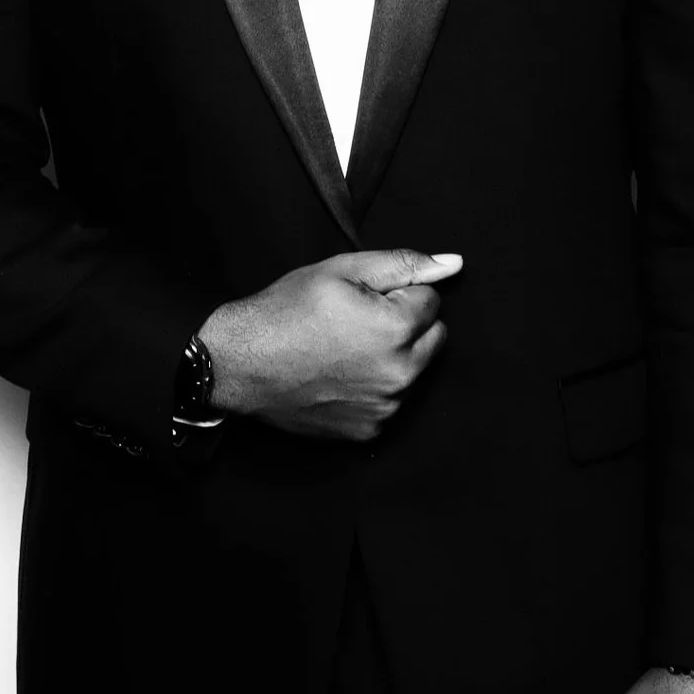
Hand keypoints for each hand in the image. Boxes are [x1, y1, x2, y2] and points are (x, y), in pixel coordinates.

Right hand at [195, 249, 461, 440]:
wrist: (239, 365)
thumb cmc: (286, 311)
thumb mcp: (342, 270)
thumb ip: (402, 264)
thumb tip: (454, 264)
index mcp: (397, 330)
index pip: (431, 300)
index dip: (398, 293)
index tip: (364, 298)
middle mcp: (400, 374)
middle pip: (433, 337)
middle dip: (407, 325)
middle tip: (359, 320)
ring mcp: (385, 407)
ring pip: (413, 370)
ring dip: (393, 357)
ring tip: (343, 348)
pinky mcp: (368, 430)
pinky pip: (390, 400)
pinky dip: (374, 387)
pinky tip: (339, 375)